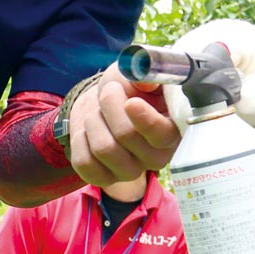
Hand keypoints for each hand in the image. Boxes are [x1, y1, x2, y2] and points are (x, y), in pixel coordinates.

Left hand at [67, 65, 180, 185]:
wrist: (105, 104)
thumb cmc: (130, 88)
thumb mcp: (139, 74)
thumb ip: (146, 75)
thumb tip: (146, 80)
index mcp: (174, 129)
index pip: (162, 134)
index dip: (146, 120)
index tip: (131, 102)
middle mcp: (158, 155)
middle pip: (126, 135)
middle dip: (110, 104)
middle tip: (110, 90)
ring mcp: (133, 171)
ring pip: (103, 148)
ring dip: (94, 120)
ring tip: (99, 110)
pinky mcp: (106, 179)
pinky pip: (84, 162)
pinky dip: (80, 139)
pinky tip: (88, 131)